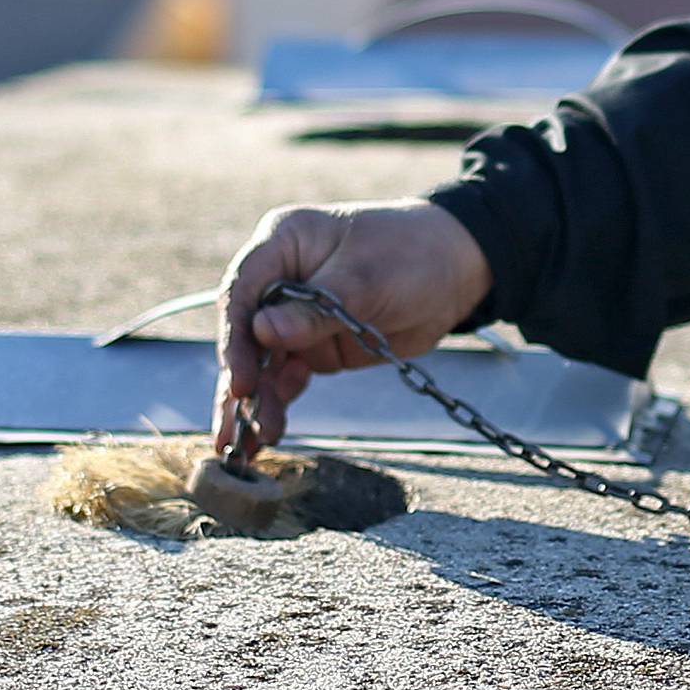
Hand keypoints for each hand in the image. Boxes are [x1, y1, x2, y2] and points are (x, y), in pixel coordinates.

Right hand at [212, 200, 492, 458]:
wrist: (457, 271)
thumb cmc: (412, 254)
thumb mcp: (367, 279)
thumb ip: (316, 309)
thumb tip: (263, 332)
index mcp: (283, 244)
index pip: (243, 292)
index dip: (236, 338)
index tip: (241, 380)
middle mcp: (280, 279)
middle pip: (245, 334)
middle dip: (239, 382)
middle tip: (232, 428)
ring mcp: (294, 316)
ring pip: (262, 363)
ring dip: (255, 402)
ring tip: (247, 445)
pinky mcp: (315, 345)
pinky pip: (286, 377)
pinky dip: (276, 403)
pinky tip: (265, 434)